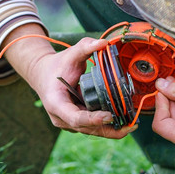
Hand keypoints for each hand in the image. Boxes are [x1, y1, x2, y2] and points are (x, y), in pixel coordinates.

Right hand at [2, 24, 136, 138]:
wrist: (43, 74)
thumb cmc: (56, 65)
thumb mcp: (70, 54)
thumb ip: (86, 47)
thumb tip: (104, 42)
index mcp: (56, 103)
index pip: (75, 118)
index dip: (93, 119)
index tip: (110, 116)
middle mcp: (61, 117)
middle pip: (87, 128)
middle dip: (109, 130)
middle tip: (130, 126)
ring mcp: (68, 122)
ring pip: (91, 131)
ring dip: (111, 131)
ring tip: (131, 126)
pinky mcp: (75, 123)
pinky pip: (92, 127)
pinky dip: (107, 126)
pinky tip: (124, 123)